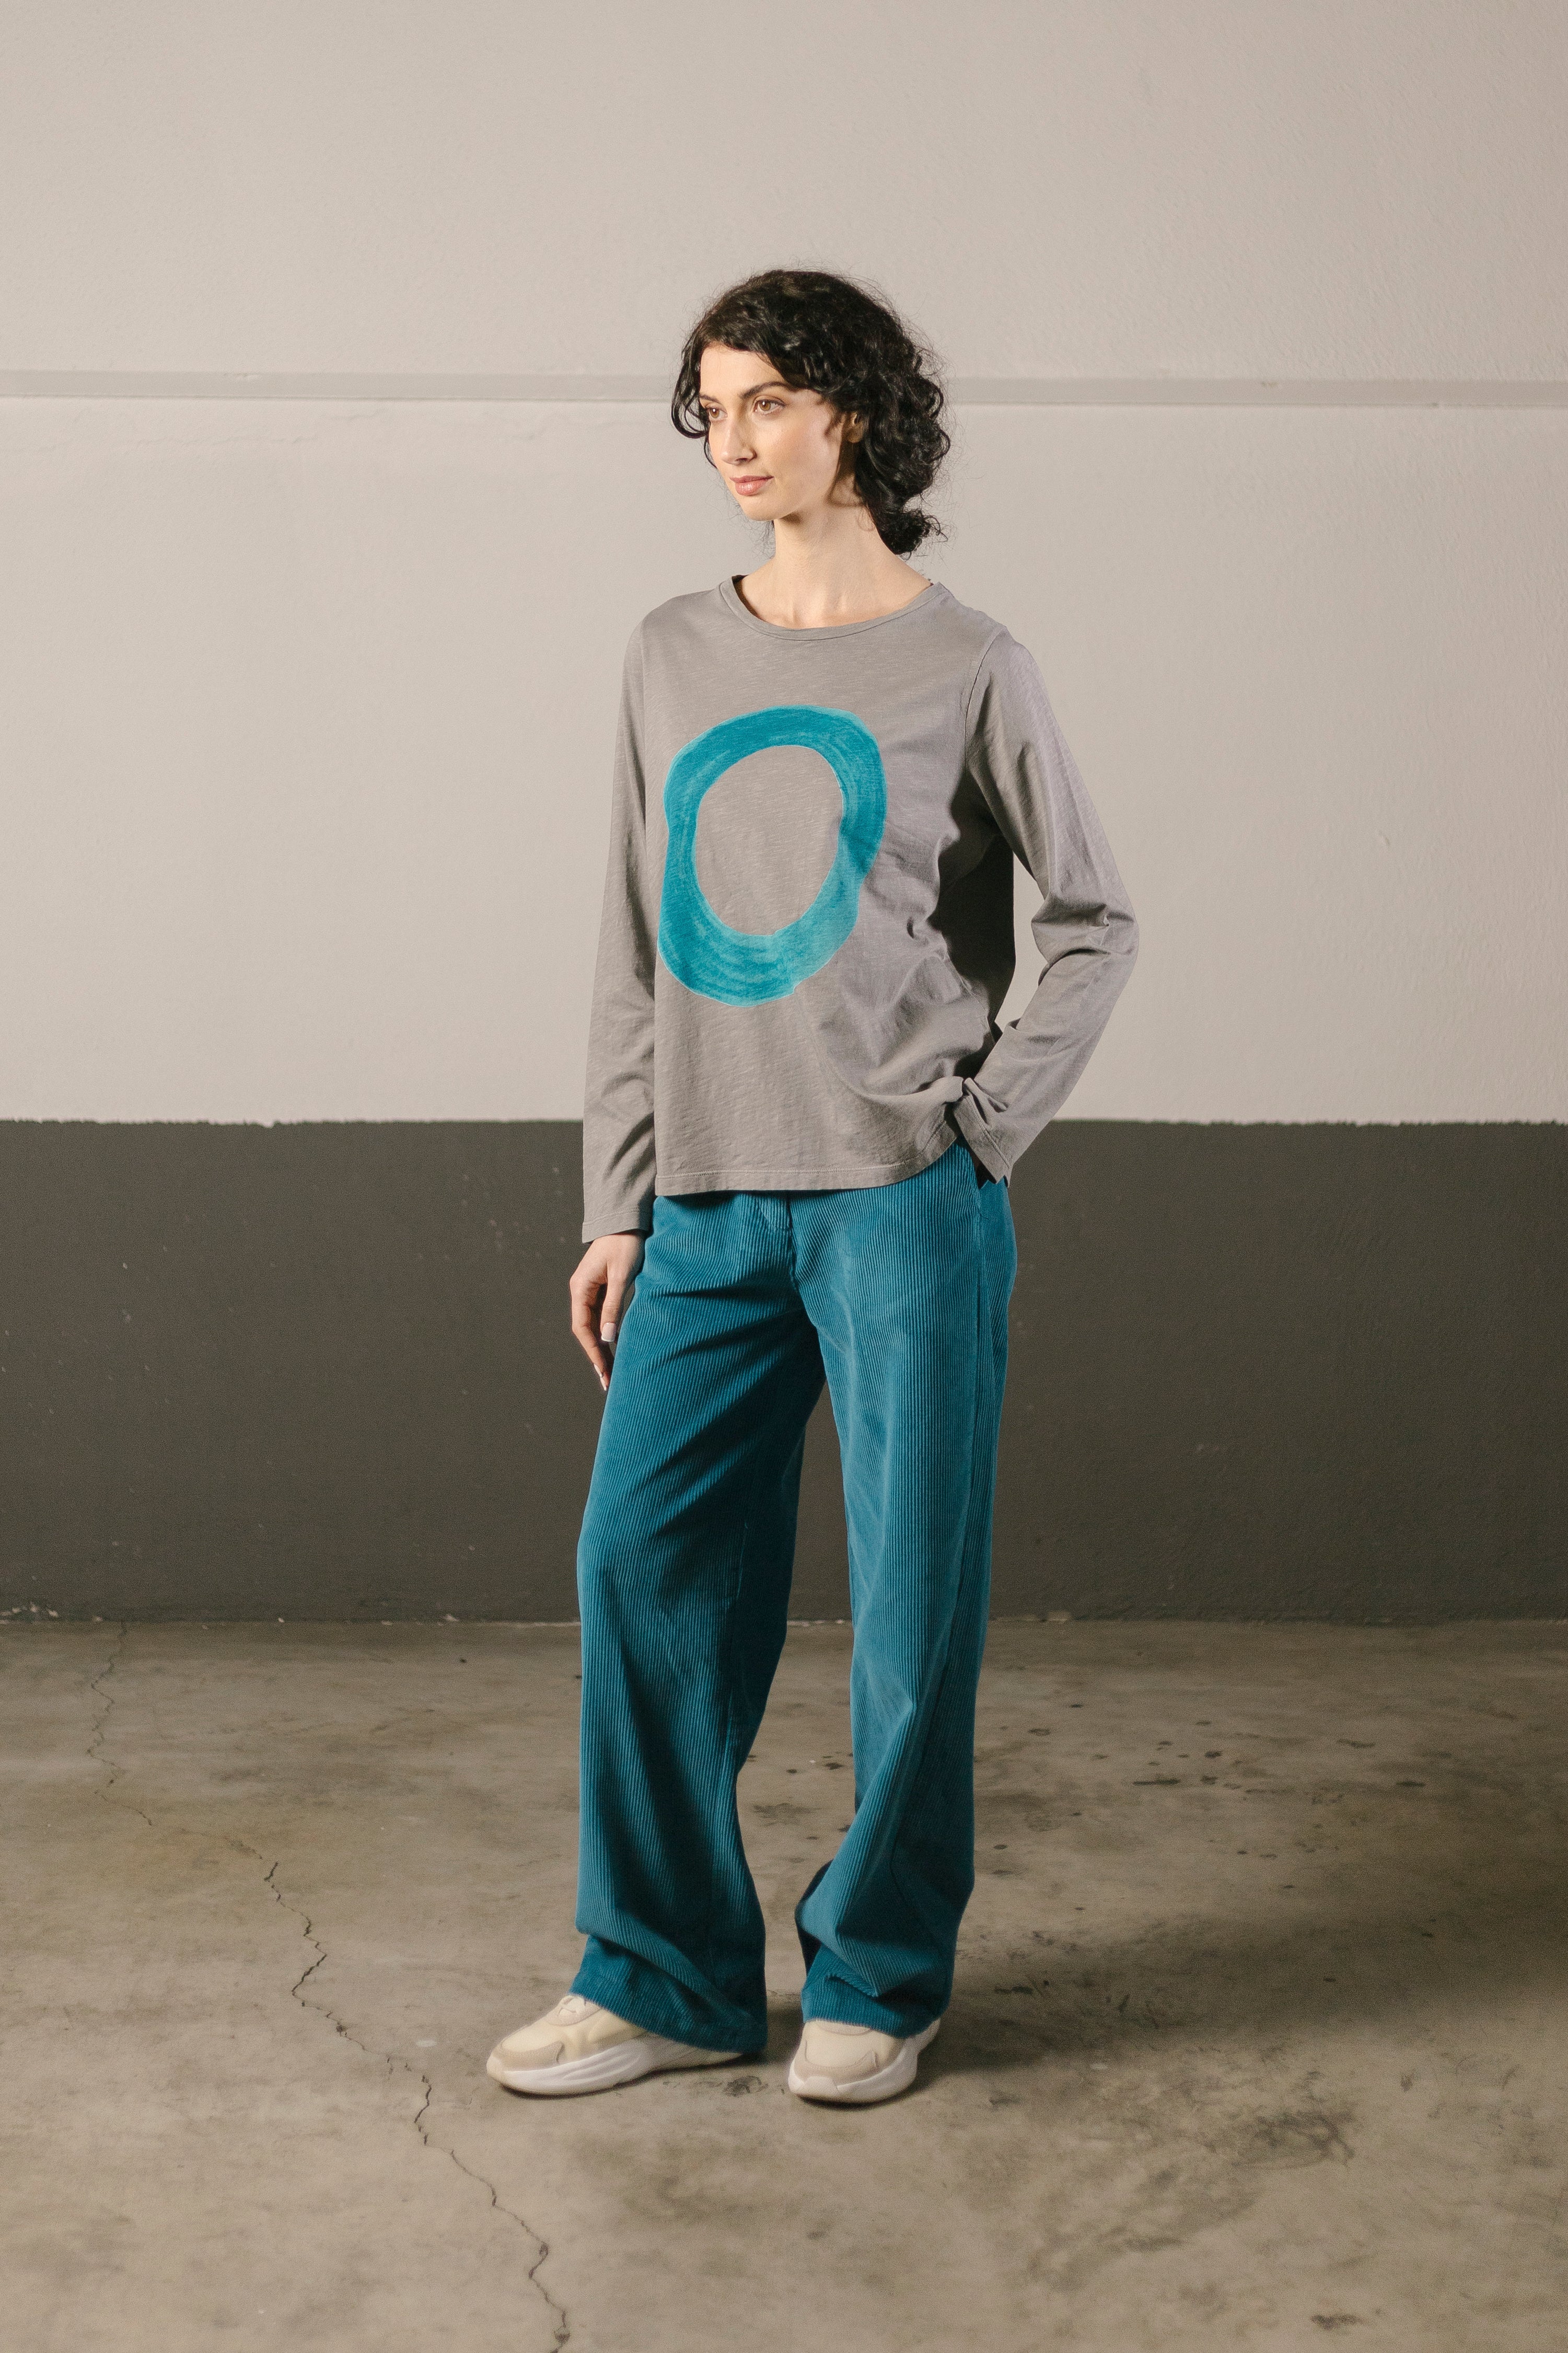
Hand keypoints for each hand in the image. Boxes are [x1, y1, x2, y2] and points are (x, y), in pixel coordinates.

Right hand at [569, 1232, 645, 1390]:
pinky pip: (600, 1316)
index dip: (592, 1352)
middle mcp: (581, 1290)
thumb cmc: (626, 1244)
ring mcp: (590, 1290)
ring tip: (611, 1371)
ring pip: (592, 1325)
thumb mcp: (622, 1275)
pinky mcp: (601, 1287)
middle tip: (608, 1381)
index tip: (603, 1371)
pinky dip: (606, 1333)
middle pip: (585, 1331)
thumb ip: (613, 1305)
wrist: (628, 1220)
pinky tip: (614, 1347)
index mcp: (581, 1287)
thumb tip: (607, 1337)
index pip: (582, 1328)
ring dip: (601, 1347)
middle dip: (596, 1356)